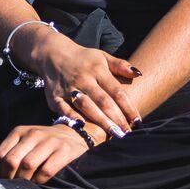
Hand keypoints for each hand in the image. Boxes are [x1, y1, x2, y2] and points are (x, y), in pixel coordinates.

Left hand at [0, 123, 92, 184]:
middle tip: (11, 186)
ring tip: (23, 186)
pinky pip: (47, 170)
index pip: (0, 153)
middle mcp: (33, 134)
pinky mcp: (64, 151)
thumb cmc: (43, 143)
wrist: (73, 134)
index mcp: (19, 131)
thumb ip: (10, 153)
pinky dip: (39, 180)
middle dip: (8, 177)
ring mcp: (49, 141)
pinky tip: (38, 183)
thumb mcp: (24, 141)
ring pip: (28, 165)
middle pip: (12, 160)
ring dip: (23, 180)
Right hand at [23, 30, 141, 139]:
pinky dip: (72, 117)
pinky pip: (63, 108)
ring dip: (100, 121)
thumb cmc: (83, 59)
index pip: (117, 91)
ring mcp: (68, 88)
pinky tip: (82, 126)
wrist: (52, 54)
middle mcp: (83, 79)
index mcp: (97, 70)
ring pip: (86, 106)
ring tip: (113, 134)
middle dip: (117, 119)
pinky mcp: (54, 96)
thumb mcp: (102, 57)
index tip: (138, 122)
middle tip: (127, 134)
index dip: (128, 108)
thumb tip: (138, 74)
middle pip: (103, 101)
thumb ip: (120, 65)